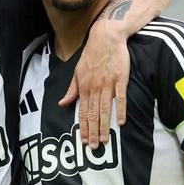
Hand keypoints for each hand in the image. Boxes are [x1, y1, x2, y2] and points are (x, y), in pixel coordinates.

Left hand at [59, 23, 128, 147]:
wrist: (106, 38)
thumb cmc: (91, 55)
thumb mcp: (77, 71)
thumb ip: (71, 89)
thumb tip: (62, 103)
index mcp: (83, 86)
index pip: (82, 111)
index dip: (83, 127)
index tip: (83, 140)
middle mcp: (94, 87)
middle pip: (93, 114)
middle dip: (93, 132)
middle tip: (94, 147)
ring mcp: (108, 84)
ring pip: (105, 108)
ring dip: (104, 125)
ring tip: (105, 140)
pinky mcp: (120, 79)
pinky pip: (121, 97)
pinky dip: (121, 110)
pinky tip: (120, 122)